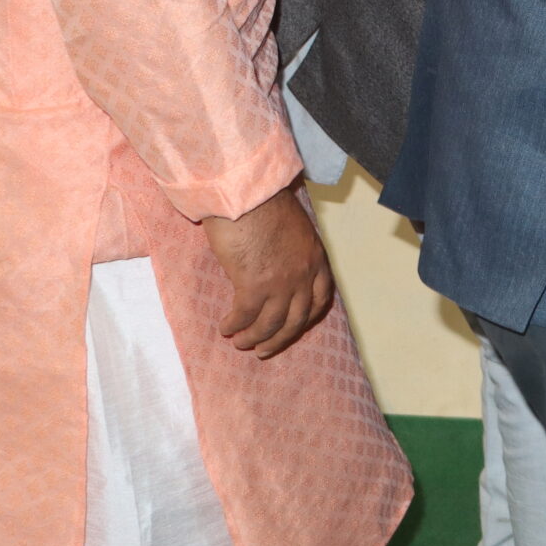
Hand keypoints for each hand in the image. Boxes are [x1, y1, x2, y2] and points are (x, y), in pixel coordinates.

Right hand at [201, 187, 333, 357]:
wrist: (248, 196)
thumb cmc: (265, 205)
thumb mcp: (293, 228)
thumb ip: (291, 250)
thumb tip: (277, 263)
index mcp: (315, 258)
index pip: (320, 297)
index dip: (307, 317)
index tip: (295, 326)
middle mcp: (304, 274)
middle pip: (297, 318)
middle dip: (280, 338)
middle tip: (263, 349)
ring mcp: (281, 282)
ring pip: (271, 324)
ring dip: (254, 338)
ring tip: (240, 343)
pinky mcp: (255, 285)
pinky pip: (245, 316)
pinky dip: (235, 326)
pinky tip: (225, 328)